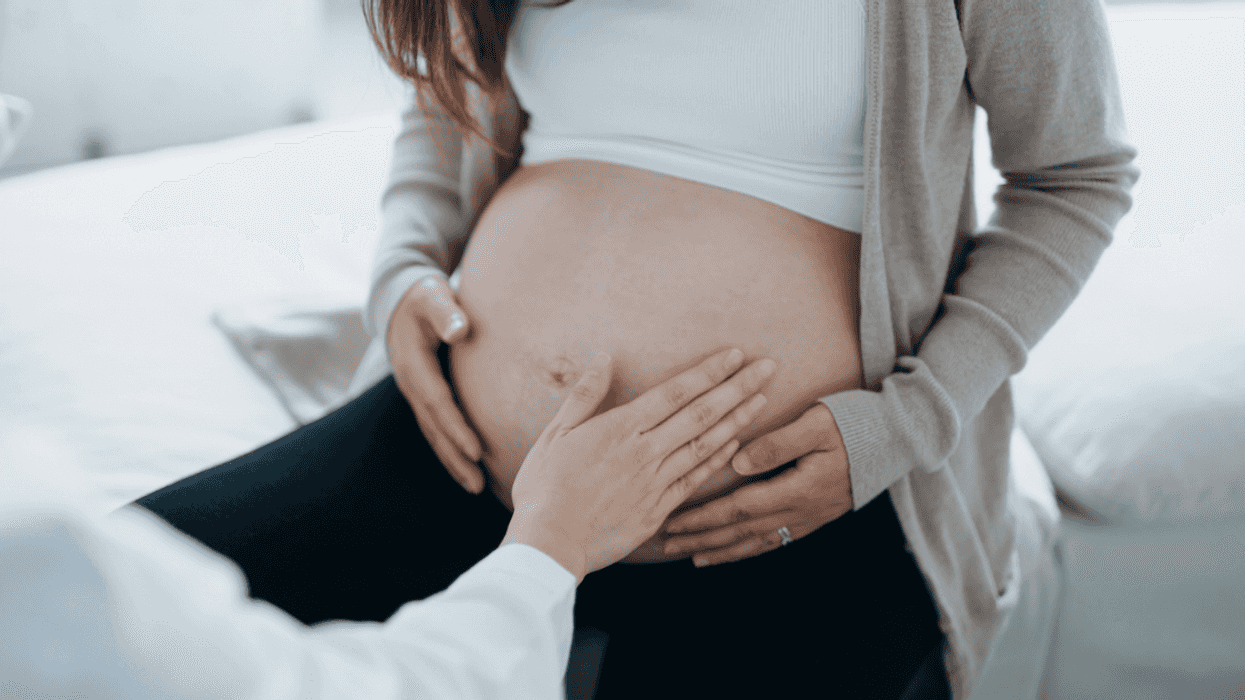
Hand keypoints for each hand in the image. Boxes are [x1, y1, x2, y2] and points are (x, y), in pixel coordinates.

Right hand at [387, 274, 485, 493]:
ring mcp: (415, 392)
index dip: (456, 427)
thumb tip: (460, 330)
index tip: (476, 450)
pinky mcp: (423, 395)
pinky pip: (435, 427)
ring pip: (433, 433)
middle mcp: (411, 384)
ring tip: (475, 486)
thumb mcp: (433, 296)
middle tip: (478, 484)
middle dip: (455, 458)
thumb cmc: (424, 297)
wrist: (400, 299)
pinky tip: (466, 467)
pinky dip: (449, 449)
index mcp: (414, 363)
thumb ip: (447, 312)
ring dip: (452, 461)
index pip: (437, 401)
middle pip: (434, 428)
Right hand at [501, 348, 777, 583]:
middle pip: (700, 413)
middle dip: (737, 388)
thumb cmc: (545, 487)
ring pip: (705, 444)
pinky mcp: (658, 509)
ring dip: (738, 419)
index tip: (734, 354)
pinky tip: (736, 443)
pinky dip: (717, 458)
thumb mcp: (555, 433)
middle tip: (768, 368)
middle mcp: (645, 451)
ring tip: (763, 400)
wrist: (550, 542)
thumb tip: (604, 359)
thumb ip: (584, 395)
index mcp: (620, 428)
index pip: (674, 392)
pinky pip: (695, 479)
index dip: (708, 372)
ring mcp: (655, 481)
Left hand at [661, 401, 852, 566]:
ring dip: (721, 551)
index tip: (673, 522)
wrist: (898, 439)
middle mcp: (801, 511)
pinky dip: (749, 549)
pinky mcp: (815, 517)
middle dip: (701, 540)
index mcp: (797, 489)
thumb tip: (736, 462)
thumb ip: (777, 444)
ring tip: (692, 557)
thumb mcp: (817, 423)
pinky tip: (734, 552)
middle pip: (742, 532)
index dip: (703, 518)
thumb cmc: (855, 423)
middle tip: (667, 545)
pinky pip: (775, 541)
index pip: (739, 509)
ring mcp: (809, 518)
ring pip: (757, 542)